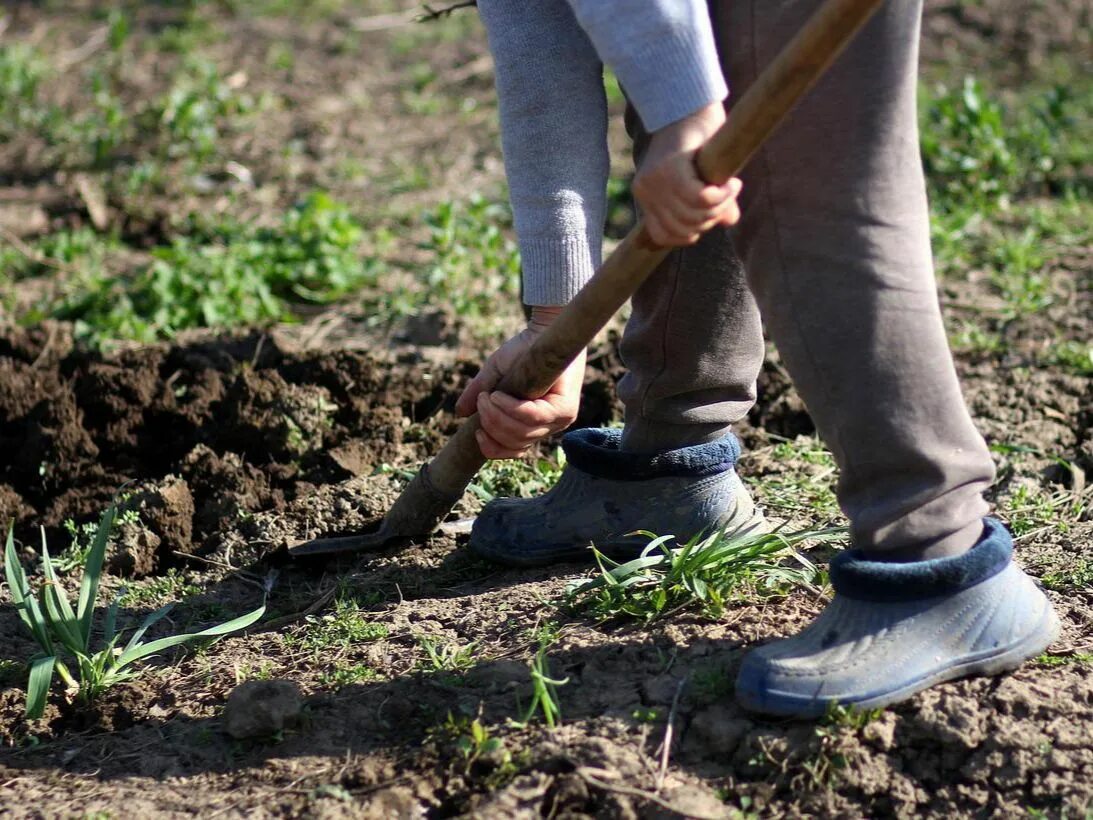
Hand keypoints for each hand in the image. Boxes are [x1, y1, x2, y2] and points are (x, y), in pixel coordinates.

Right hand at [455, 307, 585, 458]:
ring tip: (487, 397)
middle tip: (481, 402)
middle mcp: (549, 427)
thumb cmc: (522, 350)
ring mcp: (559, 420)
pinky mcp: (565, 409)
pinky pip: (532, 417)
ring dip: (496, 416)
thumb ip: (479, 394)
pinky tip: (498, 395)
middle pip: (515, 443)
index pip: (514, 451)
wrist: (543, 328)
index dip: (492, 448)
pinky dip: (510, 408)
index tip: (477, 432)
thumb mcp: (494, 374)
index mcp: (533, 425)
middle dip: (490, 425)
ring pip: (522, 433)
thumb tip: (460, 413)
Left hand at [632, 102, 742, 246]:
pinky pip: (699, 198)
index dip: (690, 234)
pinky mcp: (671, 169)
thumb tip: (729, 222)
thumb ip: (712, 203)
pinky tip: (732, 184)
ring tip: (731, 189)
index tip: (710, 215)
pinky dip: (721, 196)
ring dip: (719, 207)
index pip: (663, 236)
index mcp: (646, 197)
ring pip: (692, 215)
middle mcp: (645, 191)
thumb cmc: (699, 140)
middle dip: (710, 220)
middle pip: (682, 228)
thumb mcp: (703, 177)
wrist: (692, 103)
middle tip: (727, 199)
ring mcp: (655, 180)